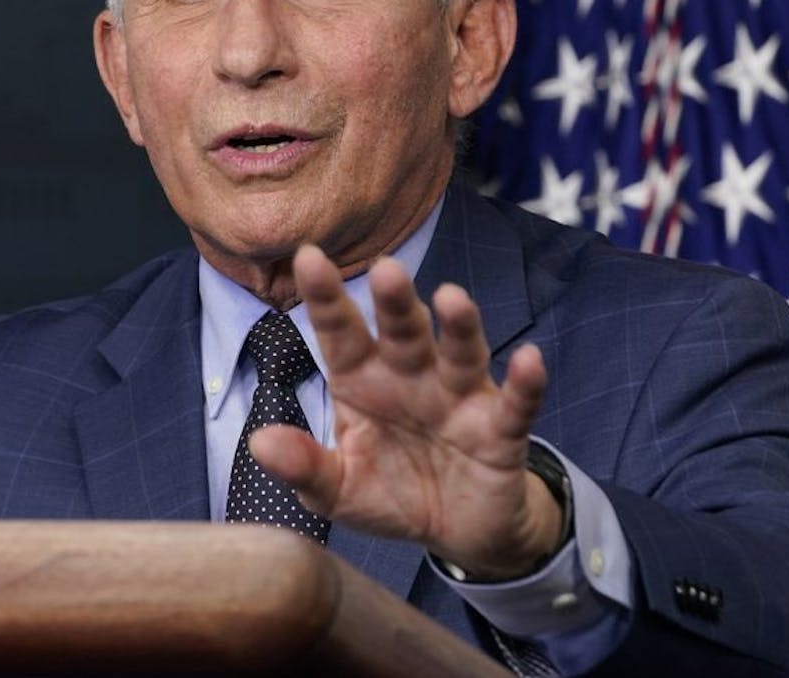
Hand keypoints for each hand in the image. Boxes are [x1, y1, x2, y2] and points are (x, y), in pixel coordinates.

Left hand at [249, 245, 562, 579]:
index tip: (307, 257)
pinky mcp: (500, 430)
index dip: (325, 297)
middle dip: (395, 302)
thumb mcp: (337, 489)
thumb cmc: (389, 492)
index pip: (340, 332)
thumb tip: (259, 443)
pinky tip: (529, 360)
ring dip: (459, 326)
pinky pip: (515, 404)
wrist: (456, 532)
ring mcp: (458, 398)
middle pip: (402, 331)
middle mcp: (411, 376)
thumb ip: (303, 466)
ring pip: (460, 353)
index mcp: (362, 380)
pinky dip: (524, 383)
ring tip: (452, 298)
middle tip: (386, 269)